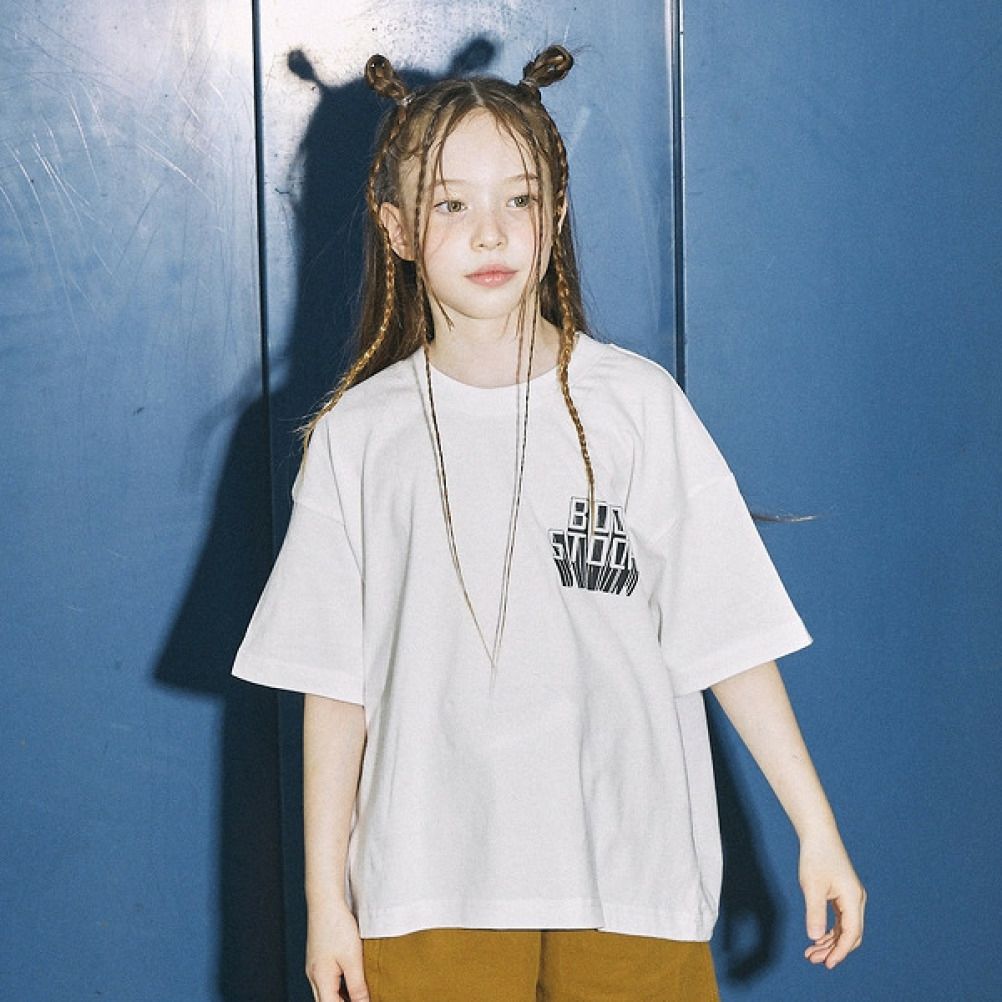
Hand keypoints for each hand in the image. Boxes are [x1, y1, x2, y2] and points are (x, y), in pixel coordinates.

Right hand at [305, 901, 369, 1000]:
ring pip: (326, 991)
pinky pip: (327, 979)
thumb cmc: (337, 925)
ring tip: (360, 995)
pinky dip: (338, 985)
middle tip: (363, 1000)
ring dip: (341, 996)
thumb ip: (357, 985)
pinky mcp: (318, 957)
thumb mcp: (352, 958)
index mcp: (320, 978)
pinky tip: (352, 979)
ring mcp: (314, 966)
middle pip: (326, 1001)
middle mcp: (314, 975)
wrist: (325, 900)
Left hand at [798, 824, 865, 968]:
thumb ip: (815, 912)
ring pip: (845, 928)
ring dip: (830, 942)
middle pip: (850, 935)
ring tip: (811, 953)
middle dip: (834, 950)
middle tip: (813, 959)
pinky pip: (841, 920)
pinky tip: (817, 937)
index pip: (851, 934)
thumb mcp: (812, 885)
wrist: (818, 834)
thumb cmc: (815, 857)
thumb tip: (815, 938)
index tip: (827, 964)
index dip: (839, 951)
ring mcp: (851, 897)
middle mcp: (857, 900)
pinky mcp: (843, 894)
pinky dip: (830, 930)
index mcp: (853, 898)